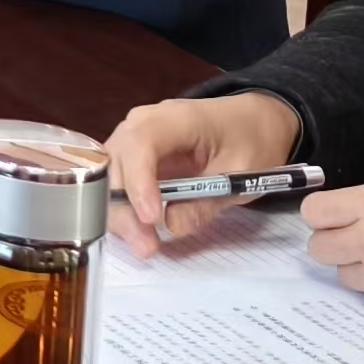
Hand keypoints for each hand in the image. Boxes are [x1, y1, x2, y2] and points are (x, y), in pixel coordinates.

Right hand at [102, 94, 306, 255]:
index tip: (152, 218)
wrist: (253, 123)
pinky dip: (124, 209)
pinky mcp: (135, 157)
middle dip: (125, 207)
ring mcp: (135, 138)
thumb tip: (171, 225)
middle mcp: (144, 123)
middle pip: (117, 162)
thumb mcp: (242, 173)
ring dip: (120, 212)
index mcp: (177, 118)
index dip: (139, 181)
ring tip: (144, 245)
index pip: (141, 143)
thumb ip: (207, 200)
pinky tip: (140, 232)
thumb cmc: (250, 141)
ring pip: (109, 175)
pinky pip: (119, 182)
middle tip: (146, 246)